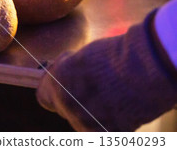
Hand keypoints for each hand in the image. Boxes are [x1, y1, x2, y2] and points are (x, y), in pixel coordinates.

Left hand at [36, 12, 176, 130]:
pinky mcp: (108, 132)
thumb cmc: (114, 56)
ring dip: (90, 111)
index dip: (52, 90)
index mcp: (58, 84)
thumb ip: (66, 73)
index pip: (43, 97)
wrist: (146, 69)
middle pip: (64, 109)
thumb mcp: (79, 58)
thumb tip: (60, 78)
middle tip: (92, 88)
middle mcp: (68, 106)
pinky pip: (101, 128)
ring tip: (110, 94)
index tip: (61, 85)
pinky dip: (108, 120)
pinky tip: (119, 104)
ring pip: (82, 121)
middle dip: (73, 100)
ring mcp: (88, 122)